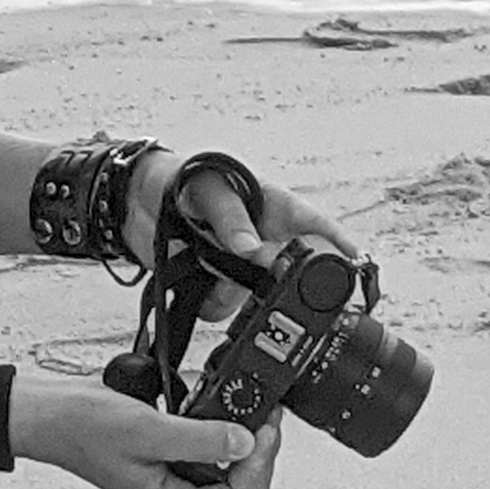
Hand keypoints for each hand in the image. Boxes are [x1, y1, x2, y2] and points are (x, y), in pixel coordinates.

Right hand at [8, 374, 282, 488]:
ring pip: (228, 470)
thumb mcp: (146, 429)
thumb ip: (200, 438)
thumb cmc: (82, 428)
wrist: (50, 413)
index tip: (264, 427)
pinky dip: (217, 426)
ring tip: (243, 406)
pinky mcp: (166, 457)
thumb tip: (246, 441)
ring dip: (241, 439)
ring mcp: (171, 478)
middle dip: (258, 453)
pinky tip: (212, 403)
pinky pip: (207, 450)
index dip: (261, 466)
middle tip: (263, 415)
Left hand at [121, 152, 359, 321]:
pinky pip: (225, 309)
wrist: (131, 201)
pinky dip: (211, 304)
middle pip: (292, 274)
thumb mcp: (207, 188)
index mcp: (272, 207)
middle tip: (256, 278)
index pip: (318, 229)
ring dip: (235, 293)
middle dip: (282, 287)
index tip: (359, 271)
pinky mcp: (216, 285)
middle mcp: (263, 240)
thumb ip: (231, 217)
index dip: (341, 251)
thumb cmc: (176, 179)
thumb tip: (253, 249)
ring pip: (258, 297)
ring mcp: (241, 265)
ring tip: (205, 264)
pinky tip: (193, 282)